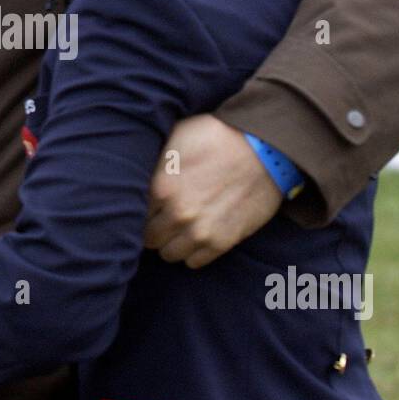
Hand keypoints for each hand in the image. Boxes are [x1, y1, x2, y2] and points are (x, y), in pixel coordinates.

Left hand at [144, 114, 282, 267]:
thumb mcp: (175, 138)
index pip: (133, 214)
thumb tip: (135, 177)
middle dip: (154, 228)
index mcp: (160, 187)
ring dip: (172, 243)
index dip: (141, 210)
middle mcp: (177, 214)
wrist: (265, 148)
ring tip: (180, 228)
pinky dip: (193, 252)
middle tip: (163, 218)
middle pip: (149, 239)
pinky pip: (194, 262)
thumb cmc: (217, 137)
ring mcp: (200, 231)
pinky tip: (197, 235)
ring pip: (169, 254)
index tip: (149, 206)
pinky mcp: (222, 242)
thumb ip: (153, 164)